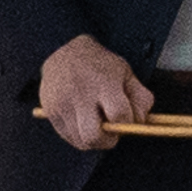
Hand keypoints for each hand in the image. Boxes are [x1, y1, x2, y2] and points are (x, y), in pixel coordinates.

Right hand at [37, 33, 151, 152]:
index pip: (119, 117)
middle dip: (107, 141)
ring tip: (96, 124)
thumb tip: (142, 123)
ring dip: (93, 140)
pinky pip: (68, 137)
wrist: (62, 49)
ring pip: (80, 141)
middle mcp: (80, 96)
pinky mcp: (49, 110)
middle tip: (111, 132)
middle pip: (94, 137)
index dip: (127, 123)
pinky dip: (79, 136)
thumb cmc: (100, 65)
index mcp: (103, 85)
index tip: (125, 118)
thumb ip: (141, 98)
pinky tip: (83, 122)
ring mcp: (61, 104)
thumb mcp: (126, 74)